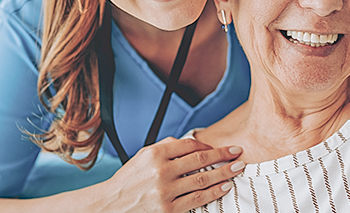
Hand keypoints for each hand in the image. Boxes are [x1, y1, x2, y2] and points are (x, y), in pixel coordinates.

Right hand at [92, 137, 243, 211]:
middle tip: (238, 153)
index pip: (189, 145)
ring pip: (203, 179)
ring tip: (237, 168)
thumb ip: (164, 147)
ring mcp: (165, 191)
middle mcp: (161, 171)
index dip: (208, 145)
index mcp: (154, 154)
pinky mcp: (169, 209)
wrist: (111, 205)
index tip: (221, 147)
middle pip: (200, 160)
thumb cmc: (128, 181)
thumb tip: (191, 143)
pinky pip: (197, 199)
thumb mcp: (142, 157)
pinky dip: (214, 192)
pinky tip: (224, 187)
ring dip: (224, 173)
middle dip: (223, 155)